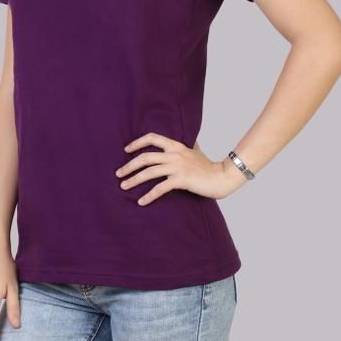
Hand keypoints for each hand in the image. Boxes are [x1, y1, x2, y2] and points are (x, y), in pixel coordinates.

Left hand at [115, 131, 240, 204]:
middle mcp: (174, 154)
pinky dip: (149, 195)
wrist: (221, 177)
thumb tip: (186, 141)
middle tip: (118, 173)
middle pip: (145, 157)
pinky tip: (141, 202)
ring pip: (149, 172)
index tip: (126, 149)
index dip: (137, 142)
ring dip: (134, 179)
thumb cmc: (208, 166)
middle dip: (129, 165)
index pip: (152, 138)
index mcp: (176, 145)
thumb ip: (186, 146)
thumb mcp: (195, 151)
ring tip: (124, 186)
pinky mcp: (181, 180)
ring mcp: (177, 167)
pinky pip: (160, 188)